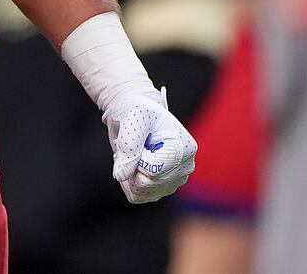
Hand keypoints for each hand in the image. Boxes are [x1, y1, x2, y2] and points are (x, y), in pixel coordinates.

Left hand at [104, 86, 196, 202]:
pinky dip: (127, 181)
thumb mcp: (133, 116)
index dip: (136, 156)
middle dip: (131, 163)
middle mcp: (185, 168)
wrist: (135, 114)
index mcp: (185, 149)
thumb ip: (129, 146)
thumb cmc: (137, 111)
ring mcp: (174, 180)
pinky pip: (137, 196)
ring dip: (128, 172)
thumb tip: (121, 176)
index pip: (152, 171)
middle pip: (146, 183)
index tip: (140, 138)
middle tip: (133, 144)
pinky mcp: (161, 188)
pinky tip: (133, 163)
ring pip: (141, 193)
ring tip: (134, 152)